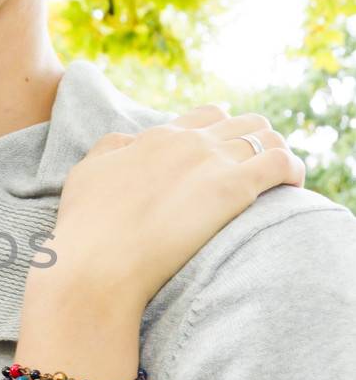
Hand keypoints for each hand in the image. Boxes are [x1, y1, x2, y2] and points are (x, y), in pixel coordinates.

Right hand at [48, 105, 305, 311]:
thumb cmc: (86, 228)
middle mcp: (188, 141)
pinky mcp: (233, 188)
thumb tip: (130, 141)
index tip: (228, 155)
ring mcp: (212, 161)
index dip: (224, 132)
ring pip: (268, 137)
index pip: (207, 116)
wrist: (97, 263)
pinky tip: (292, 187)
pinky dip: (293, 169)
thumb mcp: (87, 173)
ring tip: (280, 182)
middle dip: (256, 142)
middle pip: (244, 122)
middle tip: (258, 171)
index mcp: (157, 137)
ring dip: (278, 154)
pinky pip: (282, 162)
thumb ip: (111, 149)